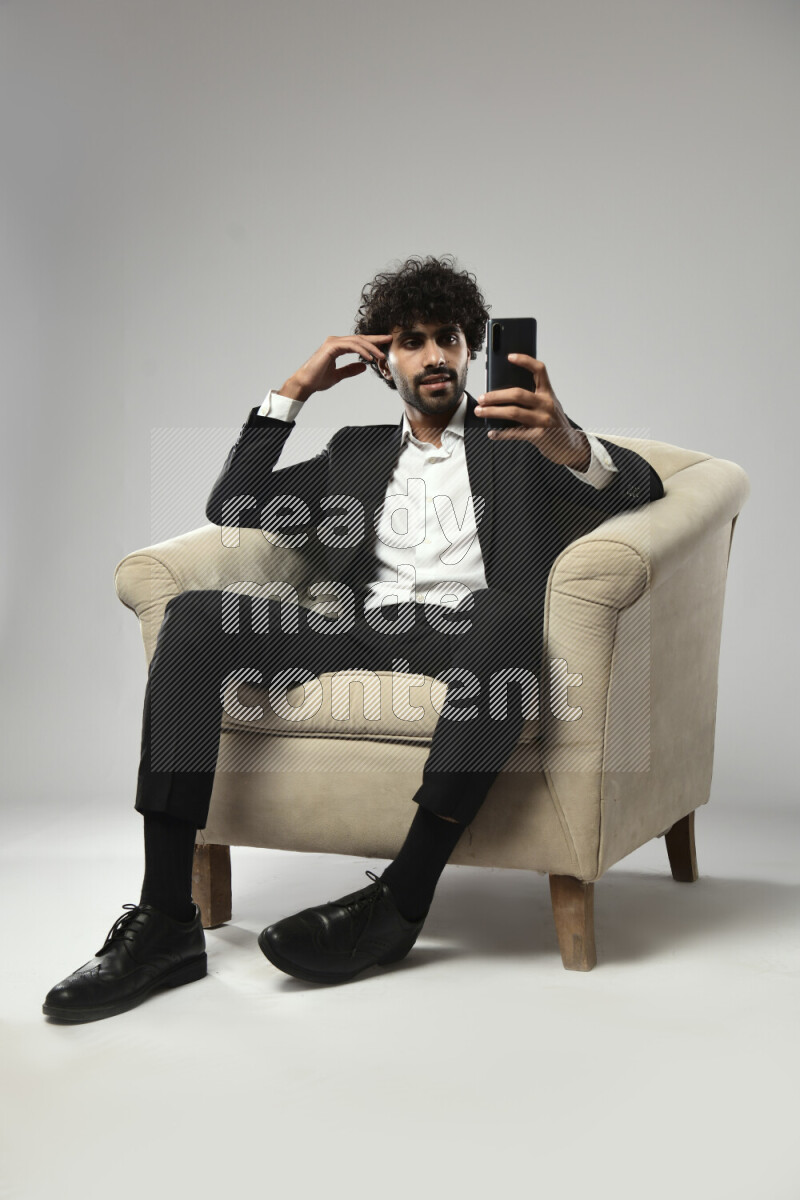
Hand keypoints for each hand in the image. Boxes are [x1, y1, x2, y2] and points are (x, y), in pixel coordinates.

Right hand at [278, 334, 392, 403]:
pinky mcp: (331, 347)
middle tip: (389, 339)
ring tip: (381, 355)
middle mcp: (335, 342)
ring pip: (357, 341)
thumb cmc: (318, 380)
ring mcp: (333, 342)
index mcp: (337, 347)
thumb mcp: (338, 375)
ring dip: (371, 347)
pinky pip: (350, 346)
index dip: (372, 343)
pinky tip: (369, 358)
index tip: (384, 344)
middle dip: (375, 339)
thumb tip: (363, 367)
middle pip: (360, 338)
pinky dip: (361, 351)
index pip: (358, 342)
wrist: (305, 384)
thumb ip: (350, 370)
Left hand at [474, 354, 590, 469]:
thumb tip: (502, 396)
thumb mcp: (548, 406)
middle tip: (481, 398)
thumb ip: (532, 399)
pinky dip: (501, 433)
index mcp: (548, 393)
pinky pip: (515, 433)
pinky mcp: (539, 436)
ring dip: (493, 411)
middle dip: (496, 396)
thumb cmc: (554, 424)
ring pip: (513, 412)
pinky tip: (492, 433)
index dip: (525, 361)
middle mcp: (547, 404)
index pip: (539, 370)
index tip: (509, 357)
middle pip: (517, 394)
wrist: (570, 446)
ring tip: (480, 411)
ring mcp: (543, 420)